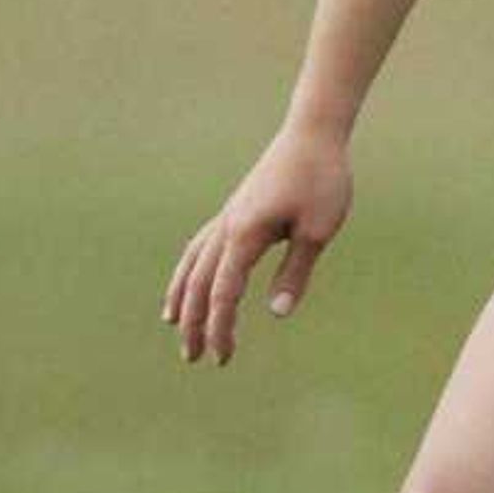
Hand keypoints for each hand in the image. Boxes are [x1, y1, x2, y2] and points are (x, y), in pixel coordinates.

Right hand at [163, 121, 353, 364]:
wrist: (312, 135)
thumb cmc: (322, 180)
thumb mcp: (318, 230)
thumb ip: (295, 272)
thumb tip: (277, 313)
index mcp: (246, 234)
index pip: (224, 293)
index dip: (220, 328)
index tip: (223, 358)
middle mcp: (228, 227)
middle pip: (199, 283)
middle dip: (194, 323)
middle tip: (193, 358)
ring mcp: (228, 217)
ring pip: (192, 263)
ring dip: (182, 296)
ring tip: (171, 324)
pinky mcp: (234, 210)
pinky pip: (201, 245)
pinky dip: (189, 268)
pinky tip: (188, 279)